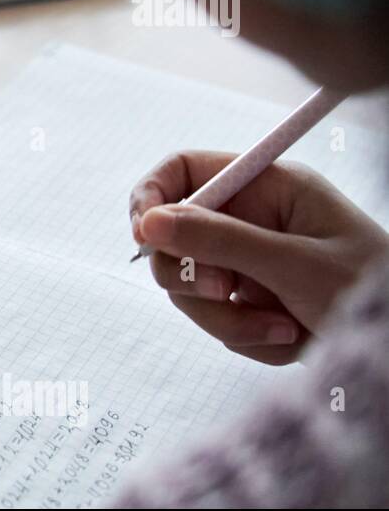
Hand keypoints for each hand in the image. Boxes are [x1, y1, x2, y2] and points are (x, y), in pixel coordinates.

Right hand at [130, 150, 388, 364]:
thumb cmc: (368, 288)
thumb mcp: (292, 263)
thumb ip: (218, 240)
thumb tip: (148, 223)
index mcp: (266, 187)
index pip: (182, 173)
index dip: (152, 199)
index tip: (143, 236)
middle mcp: (250, 219)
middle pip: (174, 238)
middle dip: (193, 277)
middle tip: (224, 293)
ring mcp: (246, 261)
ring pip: (189, 288)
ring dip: (227, 319)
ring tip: (280, 329)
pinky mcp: (249, 301)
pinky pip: (214, 320)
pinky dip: (245, 337)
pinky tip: (289, 338)